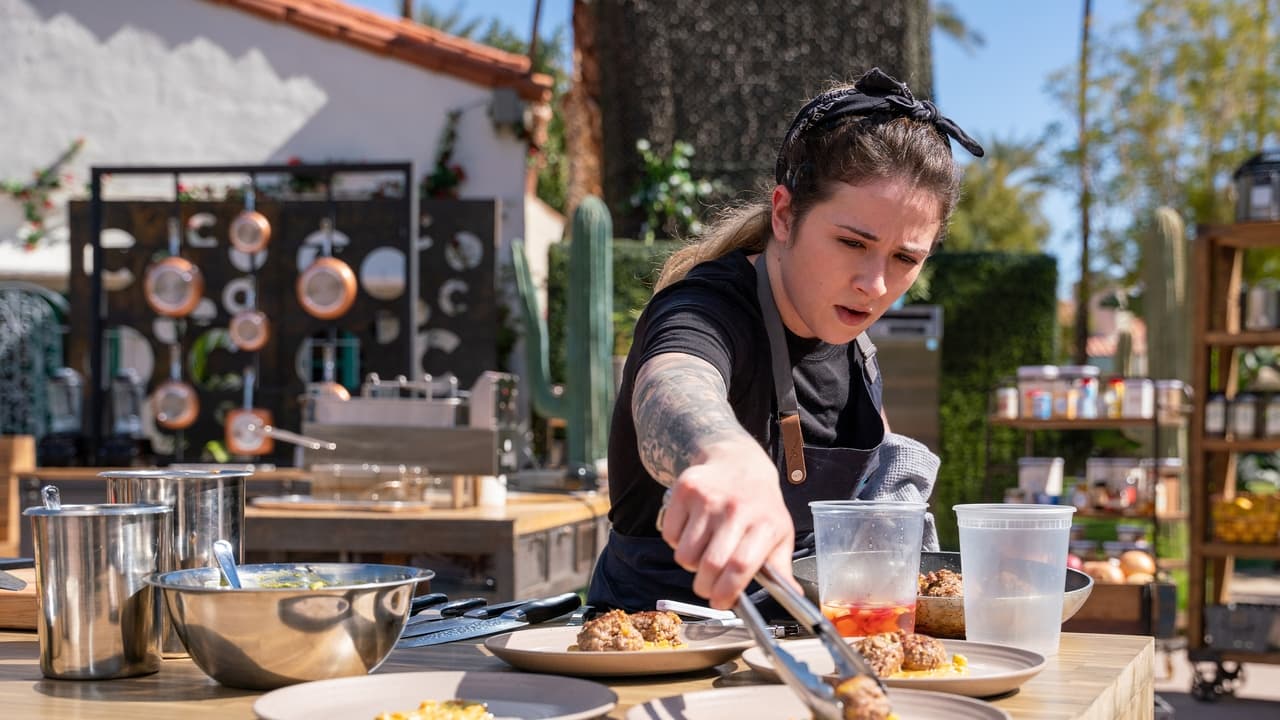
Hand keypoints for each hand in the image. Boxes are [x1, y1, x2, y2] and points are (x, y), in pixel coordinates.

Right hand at [658, 437, 796, 609]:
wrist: (737, 461)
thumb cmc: (760, 505)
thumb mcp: (779, 532)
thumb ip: (780, 568)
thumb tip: (793, 597)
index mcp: (764, 523)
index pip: (740, 566)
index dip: (727, 591)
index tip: (721, 602)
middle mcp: (736, 509)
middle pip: (710, 565)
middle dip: (705, 587)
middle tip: (708, 587)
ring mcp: (708, 498)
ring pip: (685, 555)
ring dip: (691, 564)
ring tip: (703, 552)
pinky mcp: (685, 490)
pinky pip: (670, 536)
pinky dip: (678, 542)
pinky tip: (693, 531)